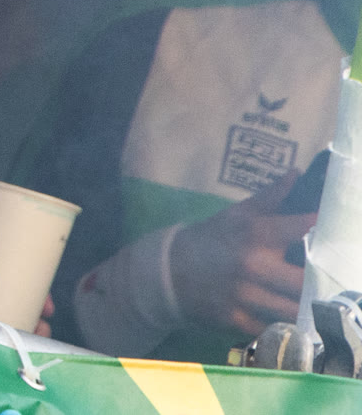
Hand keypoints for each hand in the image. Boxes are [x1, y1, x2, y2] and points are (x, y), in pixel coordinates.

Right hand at [168, 173, 313, 336]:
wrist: (168, 269)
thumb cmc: (211, 238)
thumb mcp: (236, 214)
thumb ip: (270, 197)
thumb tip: (297, 173)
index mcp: (254, 234)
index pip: (302, 228)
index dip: (322, 228)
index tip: (333, 228)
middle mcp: (252, 265)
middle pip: (306, 280)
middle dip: (320, 281)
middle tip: (329, 279)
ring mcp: (244, 295)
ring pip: (294, 310)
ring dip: (307, 308)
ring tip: (316, 303)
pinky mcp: (236, 320)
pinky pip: (274, 328)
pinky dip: (284, 326)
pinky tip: (291, 320)